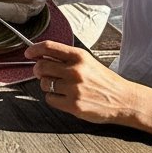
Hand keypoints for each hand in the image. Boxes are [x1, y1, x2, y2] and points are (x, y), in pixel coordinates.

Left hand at [26, 40, 142, 126]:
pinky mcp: (74, 105)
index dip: (34, 49)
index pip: (48, 47)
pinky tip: (63, 97)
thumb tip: (41, 56)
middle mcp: (76, 71)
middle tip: (41, 73)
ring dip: (47, 85)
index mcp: (79, 56)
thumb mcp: (88, 62)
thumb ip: (66, 58)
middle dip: (38, 70)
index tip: (28, 53)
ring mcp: (74, 89)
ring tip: (58, 86)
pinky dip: (52, 98)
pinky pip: (50, 99)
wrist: (124, 100)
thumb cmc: (104, 81)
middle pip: (41, 66)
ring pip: (44, 83)